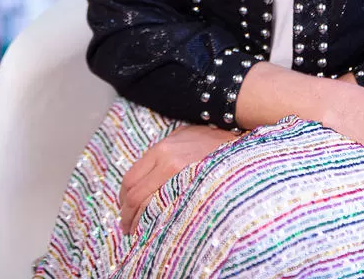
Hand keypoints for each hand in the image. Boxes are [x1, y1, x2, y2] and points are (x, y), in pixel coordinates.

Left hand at [119, 124, 236, 233]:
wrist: (241, 147)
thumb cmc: (213, 140)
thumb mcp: (185, 133)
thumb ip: (164, 148)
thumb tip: (147, 169)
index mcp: (162, 149)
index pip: (130, 178)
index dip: (123, 197)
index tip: (124, 207)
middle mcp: (167, 163)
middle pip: (135, 195)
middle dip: (127, 214)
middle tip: (127, 225)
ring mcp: (180, 180)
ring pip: (148, 208)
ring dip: (139, 222)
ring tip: (138, 230)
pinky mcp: (193, 193)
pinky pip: (167, 213)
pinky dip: (157, 223)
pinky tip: (157, 228)